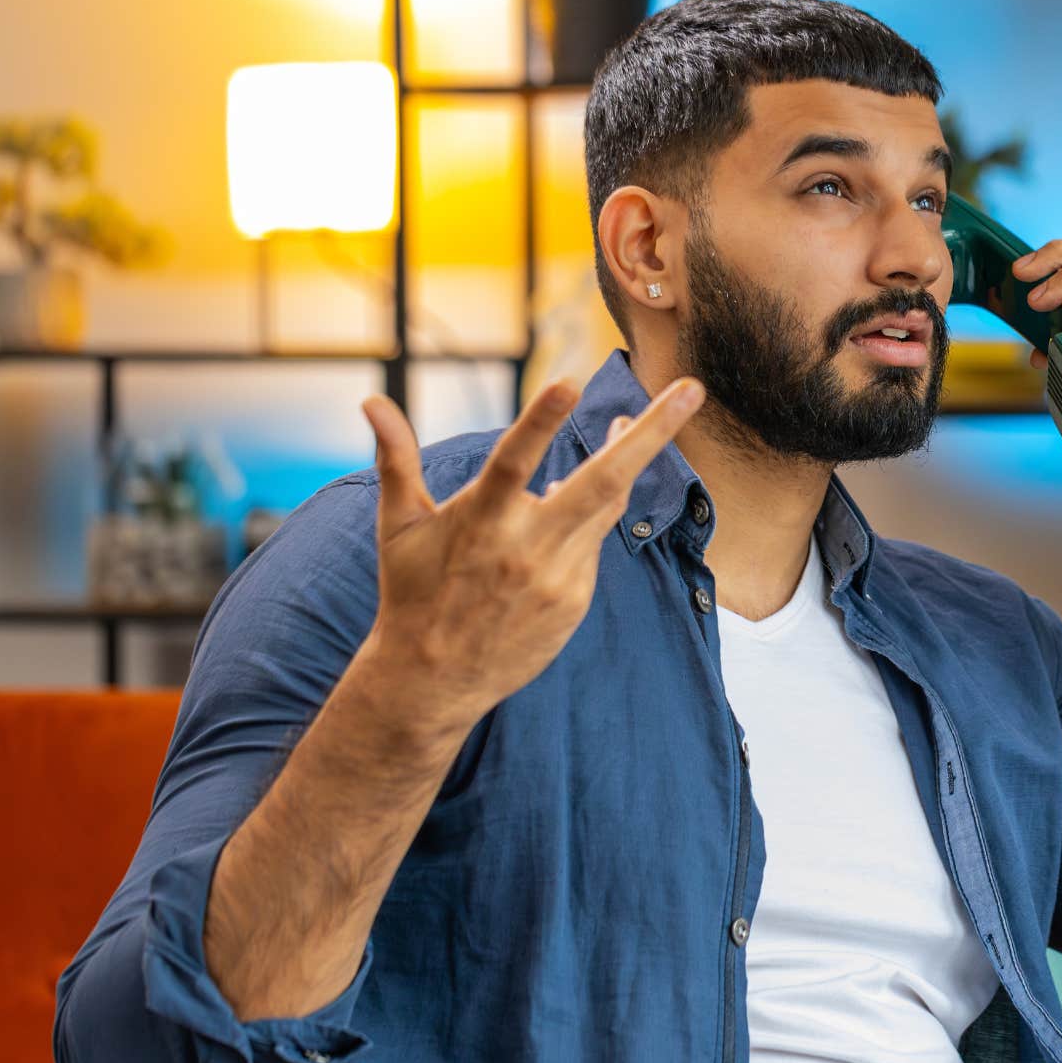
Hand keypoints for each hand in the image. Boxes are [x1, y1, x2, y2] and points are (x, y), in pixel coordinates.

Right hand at [356, 374, 704, 743]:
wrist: (434, 680)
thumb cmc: (413, 591)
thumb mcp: (398, 526)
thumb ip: (395, 460)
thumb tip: (369, 401)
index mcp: (480, 520)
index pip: (513, 461)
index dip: (540, 421)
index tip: (570, 382)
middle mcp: (526, 547)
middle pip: (604, 480)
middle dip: (653, 433)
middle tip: (692, 389)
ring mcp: (559, 577)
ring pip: (607, 505)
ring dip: (625, 460)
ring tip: (630, 423)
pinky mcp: (575, 601)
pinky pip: (592, 545)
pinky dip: (584, 520)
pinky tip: (561, 517)